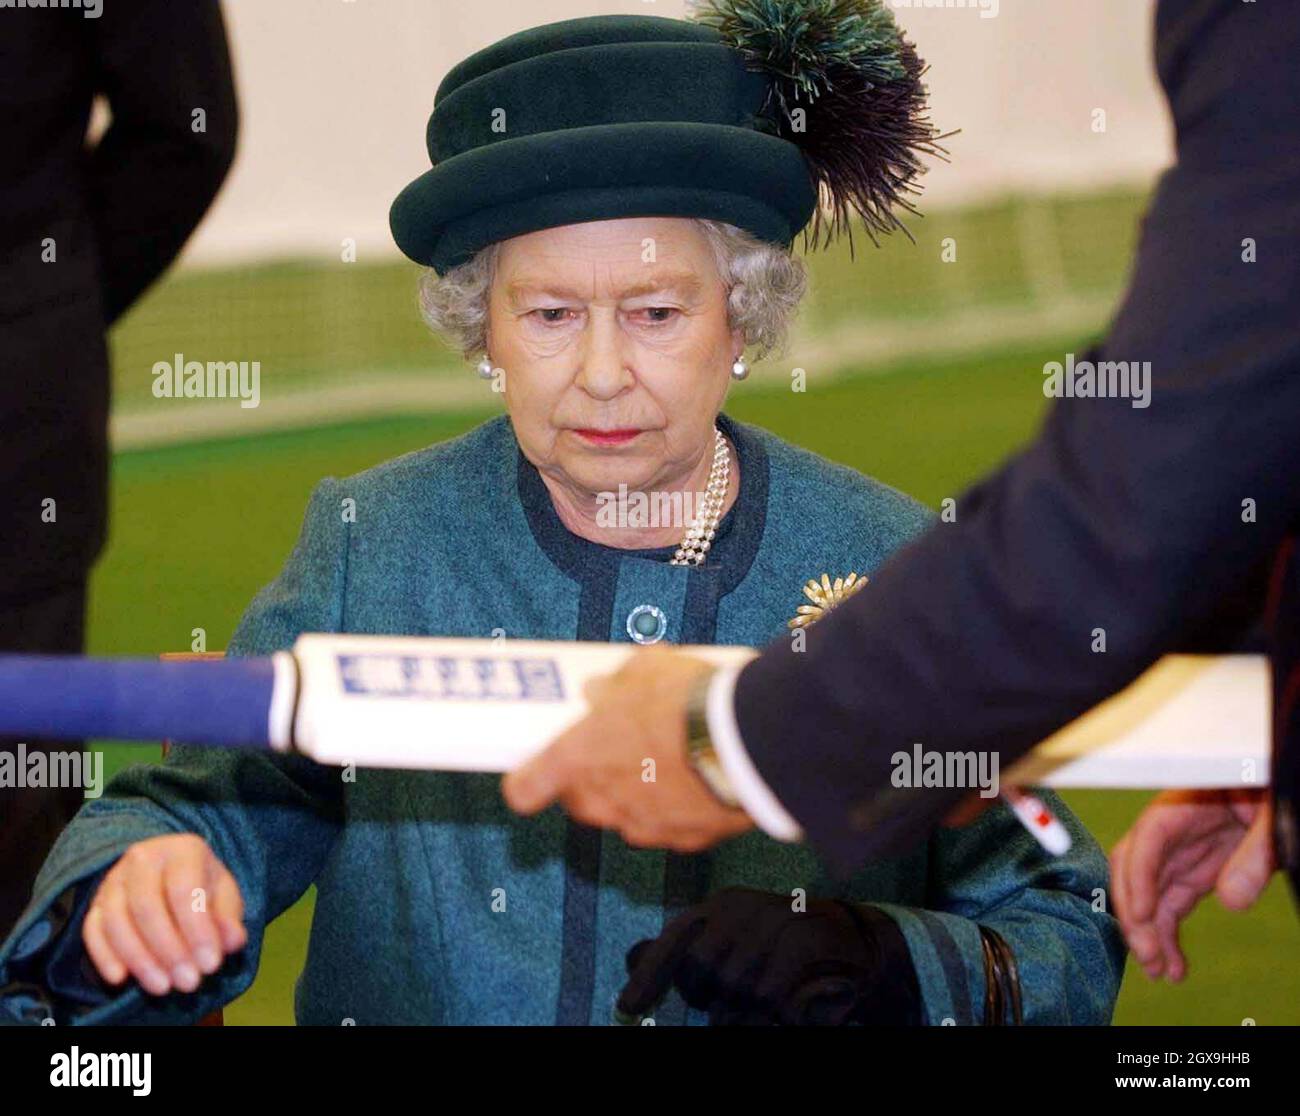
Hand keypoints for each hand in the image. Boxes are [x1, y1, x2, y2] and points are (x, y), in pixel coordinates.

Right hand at [82, 834, 246, 995]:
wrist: (171, 873)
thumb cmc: (202, 886)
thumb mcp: (225, 895)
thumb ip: (228, 918)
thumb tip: (233, 941)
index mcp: (183, 849)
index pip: (185, 889)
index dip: (197, 930)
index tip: (211, 965)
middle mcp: (144, 858)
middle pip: (146, 906)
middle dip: (168, 950)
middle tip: (189, 982)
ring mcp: (114, 879)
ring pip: (116, 920)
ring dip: (139, 959)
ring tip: (163, 987)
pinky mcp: (95, 902)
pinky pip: (92, 930)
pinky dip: (104, 956)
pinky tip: (121, 980)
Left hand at [501, 645, 753, 850]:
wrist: (749, 742)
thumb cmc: (685, 700)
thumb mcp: (643, 669)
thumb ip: (616, 684)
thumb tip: (602, 690)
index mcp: (578, 760)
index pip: (525, 789)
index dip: (526, 781)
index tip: (532, 771)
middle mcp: (605, 801)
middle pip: (580, 803)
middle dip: (592, 780)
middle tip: (615, 749)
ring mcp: (646, 826)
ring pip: (626, 817)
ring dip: (638, 794)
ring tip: (668, 759)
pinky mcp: (688, 839)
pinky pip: (672, 827)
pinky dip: (680, 808)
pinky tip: (700, 777)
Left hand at [615, 887, 920, 1024]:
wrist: (851, 943)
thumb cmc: (782, 949)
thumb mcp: (734, 944)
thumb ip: (688, 952)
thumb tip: (631, 958)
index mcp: (722, 906)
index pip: (675, 939)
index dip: (648, 974)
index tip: (627, 1006)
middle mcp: (744, 908)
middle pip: (701, 971)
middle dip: (709, 997)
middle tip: (727, 1004)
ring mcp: (774, 922)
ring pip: (735, 991)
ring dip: (744, 1012)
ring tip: (761, 1006)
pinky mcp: (802, 944)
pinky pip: (769, 999)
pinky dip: (771, 1014)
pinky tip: (782, 1009)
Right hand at [1110, 789, 1274, 981]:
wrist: (1280, 791)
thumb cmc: (1273, 787)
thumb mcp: (1272, 815)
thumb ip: (1256, 853)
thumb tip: (1231, 901)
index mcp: (1185, 804)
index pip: (1148, 838)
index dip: (1139, 875)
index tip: (1143, 914)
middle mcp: (1172, 831)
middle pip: (1135, 869)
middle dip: (1134, 913)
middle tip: (1148, 954)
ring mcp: (1180, 854)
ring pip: (1148, 895)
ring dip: (1147, 934)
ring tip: (1159, 972)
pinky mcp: (1194, 874)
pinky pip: (1170, 906)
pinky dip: (1167, 935)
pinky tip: (1173, 965)